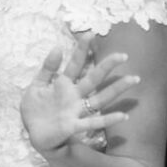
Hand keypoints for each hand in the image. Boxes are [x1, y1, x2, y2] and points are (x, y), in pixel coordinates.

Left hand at [21, 32, 137, 154]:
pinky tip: (124, 116)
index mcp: (63, 85)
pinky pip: (93, 122)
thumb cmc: (36, 110)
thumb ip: (47, 69)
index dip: (81, 50)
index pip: (75, 64)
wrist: (33, 133)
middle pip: (93, 79)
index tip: (90, 34)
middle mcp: (74, 96)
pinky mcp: (73, 125)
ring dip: (116, 89)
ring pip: (100, 98)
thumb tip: (58, 48)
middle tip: (123, 54)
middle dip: (106, 66)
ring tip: (133, 79)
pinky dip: (108, 119)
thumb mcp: (36, 85)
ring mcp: (76, 110)